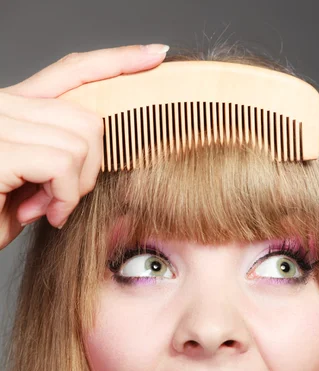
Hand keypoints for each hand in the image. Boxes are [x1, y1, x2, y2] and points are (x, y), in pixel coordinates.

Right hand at [0, 43, 168, 249]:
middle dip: (90, 168)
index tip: (153, 57)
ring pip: (80, 141)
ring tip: (48, 209)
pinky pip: (62, 163)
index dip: (116, 62)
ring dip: (75, 188)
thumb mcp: (37, 182)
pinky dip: (65, 197)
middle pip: (87, 117)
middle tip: (65, 199)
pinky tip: (47, 214)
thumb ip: (63, 156)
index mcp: (16, 107)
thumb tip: (100, 149)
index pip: (71, 72)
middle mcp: (4, 105)